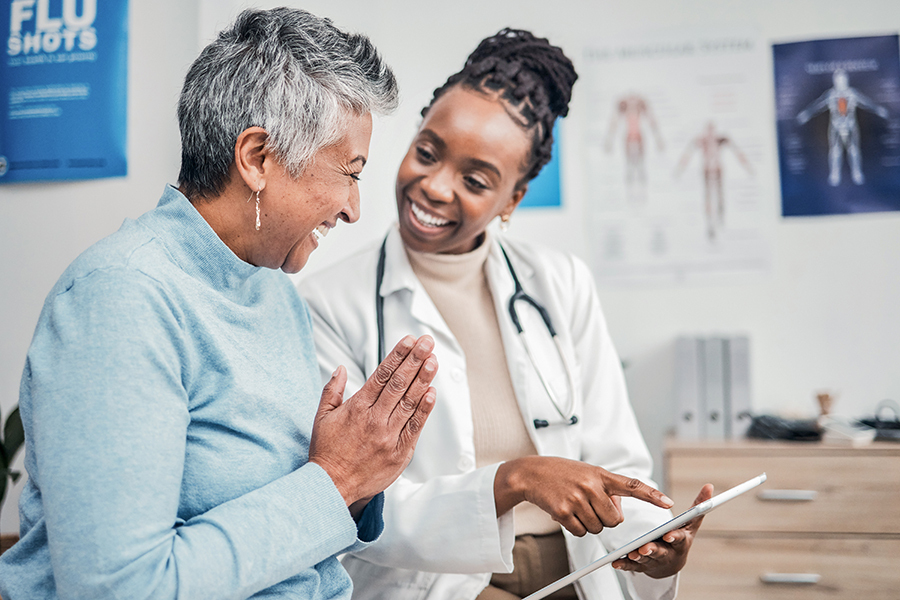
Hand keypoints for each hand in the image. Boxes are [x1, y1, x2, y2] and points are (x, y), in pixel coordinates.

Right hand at [309, 335, 437, 516]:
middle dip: (415, 360)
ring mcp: (388, 436)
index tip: (409, 341)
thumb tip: (341, 369)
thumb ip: (332, 391)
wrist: (331, 488)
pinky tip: (432, 393)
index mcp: (356, 408)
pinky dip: (424, 410)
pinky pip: (414, 427)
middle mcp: (374, 420)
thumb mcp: (321, 417)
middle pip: (399, 384)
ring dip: (423, 379)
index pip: (382, 375)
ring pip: (409, 402)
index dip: (397, 355)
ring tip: (433, 361)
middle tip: (427, 342)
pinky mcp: (399, 453)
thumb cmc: (326, 453)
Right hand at [494, 456, 674, 536]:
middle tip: (590, 506)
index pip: (632, 485)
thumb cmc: (561, 473)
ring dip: (589, 524)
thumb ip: (606, 490)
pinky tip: (566, 513)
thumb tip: (618, 514)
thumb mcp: (587, 473)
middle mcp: (591, 486)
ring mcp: (577, 498)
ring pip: (598, 528)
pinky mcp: (563, 511)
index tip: (669, 503)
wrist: (530, 473)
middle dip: (605, 519)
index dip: (652, 495)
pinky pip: (581, 532)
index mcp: (600, 474)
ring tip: (575, 506)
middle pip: (614, 520)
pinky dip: (576, 528)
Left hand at [612, 483, 713, 578]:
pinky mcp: (642, 566)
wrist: (673, 562)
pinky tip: (616, 562)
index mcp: (681, 542)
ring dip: (639, 557)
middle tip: (645, 547)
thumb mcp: (691, 523)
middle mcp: (668, 553)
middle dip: (653, 549)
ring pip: (646, 560)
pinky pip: (633, 566)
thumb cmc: (682, 536)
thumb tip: (709, 486)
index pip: (680, 539)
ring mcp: (655, 561)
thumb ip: (699, 505)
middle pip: (661, 552)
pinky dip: (624, 564)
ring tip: (632, 553)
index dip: (675, 537)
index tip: (668, 535)